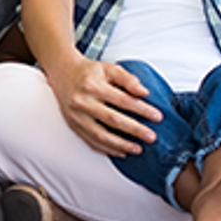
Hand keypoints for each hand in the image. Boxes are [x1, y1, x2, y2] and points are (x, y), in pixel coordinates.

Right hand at [47, 55, 161, 156]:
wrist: (63, 73)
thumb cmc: (89, 71)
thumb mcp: (109, 68)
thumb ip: (127, 79)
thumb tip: (144, 92)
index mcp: (94, 86)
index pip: (122, 100)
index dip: (141, 109)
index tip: (157, 116)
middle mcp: (83, 102)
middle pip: (113, 120)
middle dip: (135, 130)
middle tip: (152, 137)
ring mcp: (77, 116)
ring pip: (101, 135)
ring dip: (121, 144)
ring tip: (138, 149)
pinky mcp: (74, 125)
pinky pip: (91, 141)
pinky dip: (107, 149)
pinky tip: (121, 152)